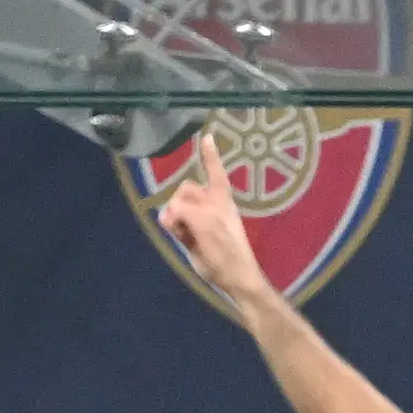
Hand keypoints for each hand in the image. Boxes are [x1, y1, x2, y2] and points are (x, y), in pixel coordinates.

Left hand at [155, 132, 279, 306]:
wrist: (240, 277)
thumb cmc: (226, 262)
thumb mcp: (207, 237)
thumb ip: (192, 223)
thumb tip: (172, 217)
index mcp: (225, 205)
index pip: (217, 174)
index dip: (211, 155)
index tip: (207, 136)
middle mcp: (220, 202)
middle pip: (186, 187)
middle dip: (179, 204)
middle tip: (184, 228)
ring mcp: (210, 209)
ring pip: (178, 199)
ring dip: (175, 216)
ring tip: (185, 236)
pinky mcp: (202, 219)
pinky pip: (175, 211)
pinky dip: (173, 223)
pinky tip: (182, 236)